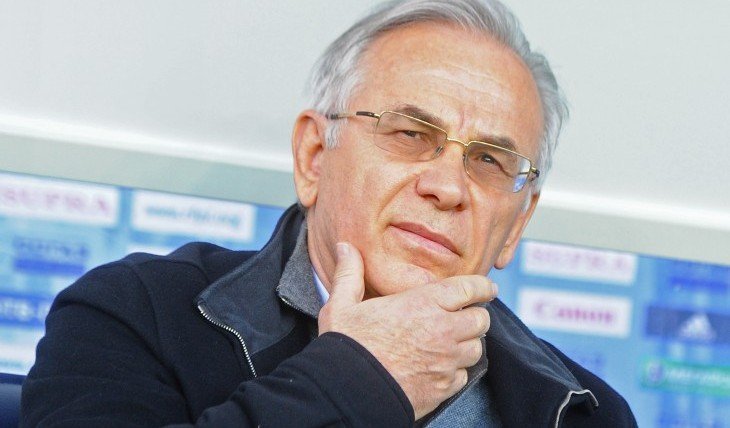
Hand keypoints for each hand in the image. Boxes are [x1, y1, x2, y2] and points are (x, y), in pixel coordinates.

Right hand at [318, 242, 496, 419]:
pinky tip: (440, 368)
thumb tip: (345, 247)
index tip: (488, 287)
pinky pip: (463, 376)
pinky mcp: (443, 388)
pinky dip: (455, 371)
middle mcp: (442, 330)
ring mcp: (446, 361)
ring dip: (467, 344)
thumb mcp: (341, 305)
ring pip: (476, 349)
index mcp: (423, 303)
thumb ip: (349, 274)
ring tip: (453, 342)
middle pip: (481, 319)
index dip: (482, 286)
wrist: (347, 392)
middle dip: (476, 316)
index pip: (469, 288)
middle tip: (466, 316)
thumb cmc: (346, 347)